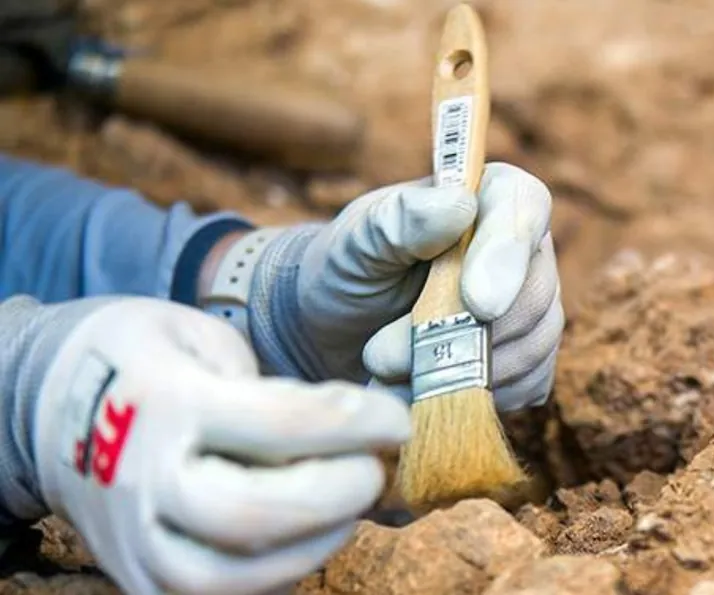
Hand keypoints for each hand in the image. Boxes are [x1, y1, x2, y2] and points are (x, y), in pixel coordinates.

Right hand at [32, 297, 409, 594]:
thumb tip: (345, 427)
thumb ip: (269, 384)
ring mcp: (137, 542)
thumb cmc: (144, 361)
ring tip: (350, 504)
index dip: (355, 425)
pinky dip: (281, 573)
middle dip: (337, 495)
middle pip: (255, 518)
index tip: (397, 420)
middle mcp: (143, 482)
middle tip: (375, 469)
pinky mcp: (141, 580)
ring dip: (317, 545)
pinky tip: (312, 534)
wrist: (49, 406)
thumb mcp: (203, 337)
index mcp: (165, 403)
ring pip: (238, 577)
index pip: (279, 425)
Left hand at [245, 162, 561, 410]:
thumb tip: (459, 206)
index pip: (525, 209)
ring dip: (460, 372)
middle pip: (533, 292)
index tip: (478, 304)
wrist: (339, 331)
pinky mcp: (529, 358)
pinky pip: (527, 383)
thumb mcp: (357, 242)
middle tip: (381, 355)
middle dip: (462, 334)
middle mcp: (524, 248)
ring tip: (387, 375)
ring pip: (533, 345)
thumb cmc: (347, 271)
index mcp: (489, 196)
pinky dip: (475, 397)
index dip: (509, 256)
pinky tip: (424, 391)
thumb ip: (401, 220)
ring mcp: (533, 305)